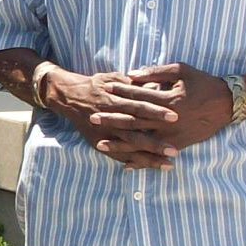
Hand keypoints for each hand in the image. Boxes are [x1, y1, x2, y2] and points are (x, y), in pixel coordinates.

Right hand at [43, 67, 181, 168]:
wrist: (69, 96)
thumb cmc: (96, 85)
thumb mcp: (113, 78)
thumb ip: (134, 84)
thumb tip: (157, 86)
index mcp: (114, 99)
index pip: (139, 106)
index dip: (157, 111)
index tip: (175, 117)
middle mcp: (110, 118)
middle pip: (136, 131)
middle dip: (156, 141)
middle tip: (175, 149)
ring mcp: (105, 133)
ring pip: (129, 147)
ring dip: (149, 156)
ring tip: (168, 163)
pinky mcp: (100, 143)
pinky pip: (118, 155)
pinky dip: (133, 162)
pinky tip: (149, 167)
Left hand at [91, 63, 233, 150]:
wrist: (226, 103)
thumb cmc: (202, 82)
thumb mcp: (180, 70)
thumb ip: (155, 73)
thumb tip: (132, 75)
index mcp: (168, 99)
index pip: (137, 97)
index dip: (119, 93)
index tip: (103, 91)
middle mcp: (168, 120)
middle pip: (134, 121)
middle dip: (112, 120)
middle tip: (92, 119)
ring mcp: (173, 135)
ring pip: (141, 142)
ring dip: (120, 144)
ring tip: (100, 145)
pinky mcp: (178, 145)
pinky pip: (155, 154)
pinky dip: (140, 160)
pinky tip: (125, 164)